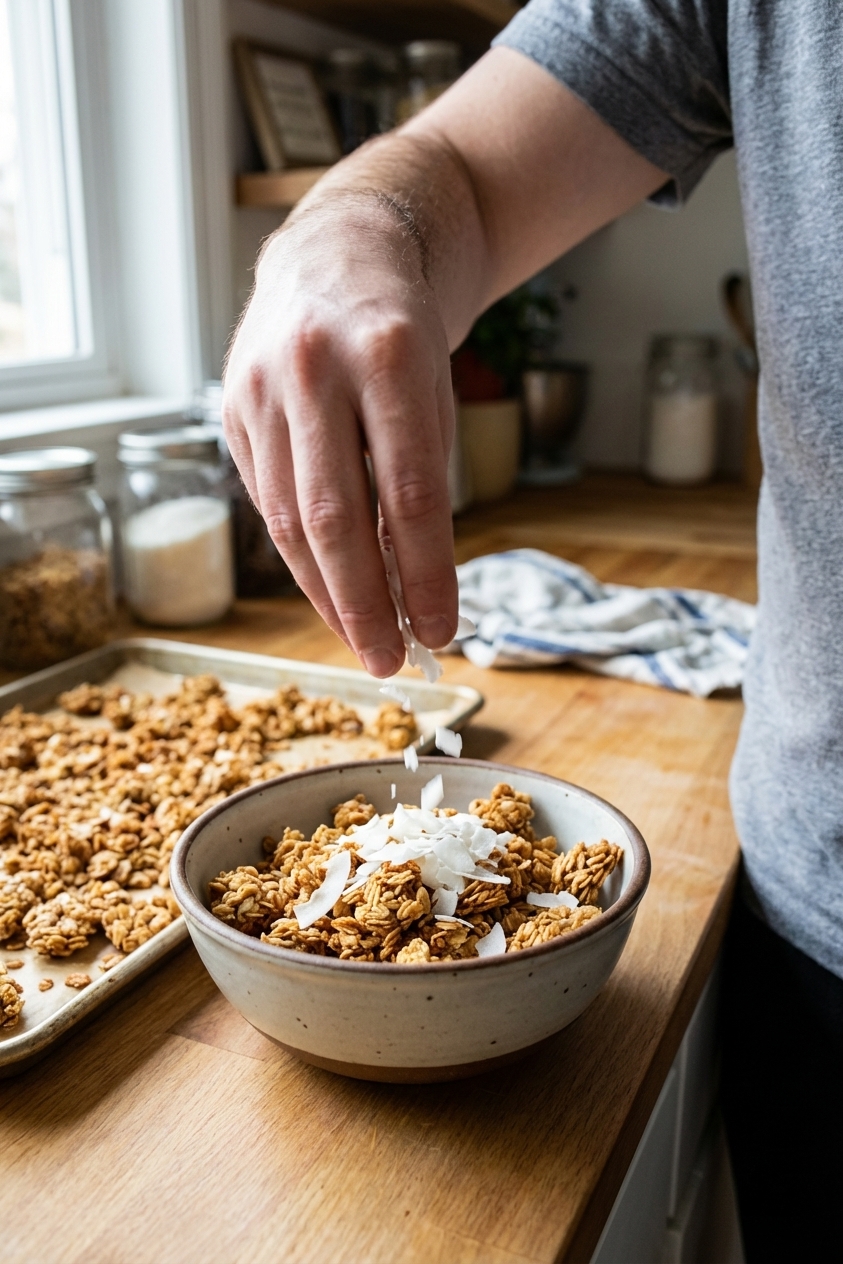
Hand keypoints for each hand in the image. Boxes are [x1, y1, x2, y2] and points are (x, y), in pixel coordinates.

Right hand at [222, 199, 459, 677]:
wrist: (335, 254)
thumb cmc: (402, 333)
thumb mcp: (435, 392)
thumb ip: (421, 480)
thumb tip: (413, 588)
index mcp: (387, 354)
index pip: (410, 492)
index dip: (426, 573)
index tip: (442, 630)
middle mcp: (314, 368)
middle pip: (335, 516)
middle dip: (365, 603)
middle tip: (391, 659)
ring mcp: (261, 387)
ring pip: (290, 518)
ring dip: (327, 593)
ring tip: (363, 639)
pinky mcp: (231, 407)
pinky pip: (267, 501)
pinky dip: (301, 556)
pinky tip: (329, 591)